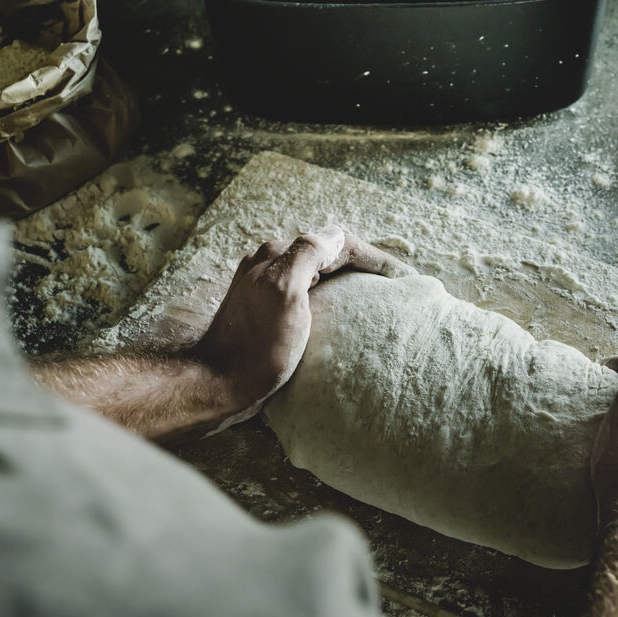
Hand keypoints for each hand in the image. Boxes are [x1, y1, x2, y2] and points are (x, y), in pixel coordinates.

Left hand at [194, 226, 413, 411]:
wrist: (216, 384)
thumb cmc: (255, 345)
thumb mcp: (283, 292)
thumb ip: (306, 255)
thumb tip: (333, 232)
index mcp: (276, 255)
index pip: (334, 242)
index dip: (371, 256)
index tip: (401, 275)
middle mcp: (269, 265)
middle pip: (326, 254)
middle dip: (362, 264)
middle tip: (394, 284)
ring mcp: (266, 288)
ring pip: (317, 273)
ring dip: (347, 279)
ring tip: (374, 298)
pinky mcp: (266, 311)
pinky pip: (307, 293)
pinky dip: (331, 296)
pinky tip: (340, 315)